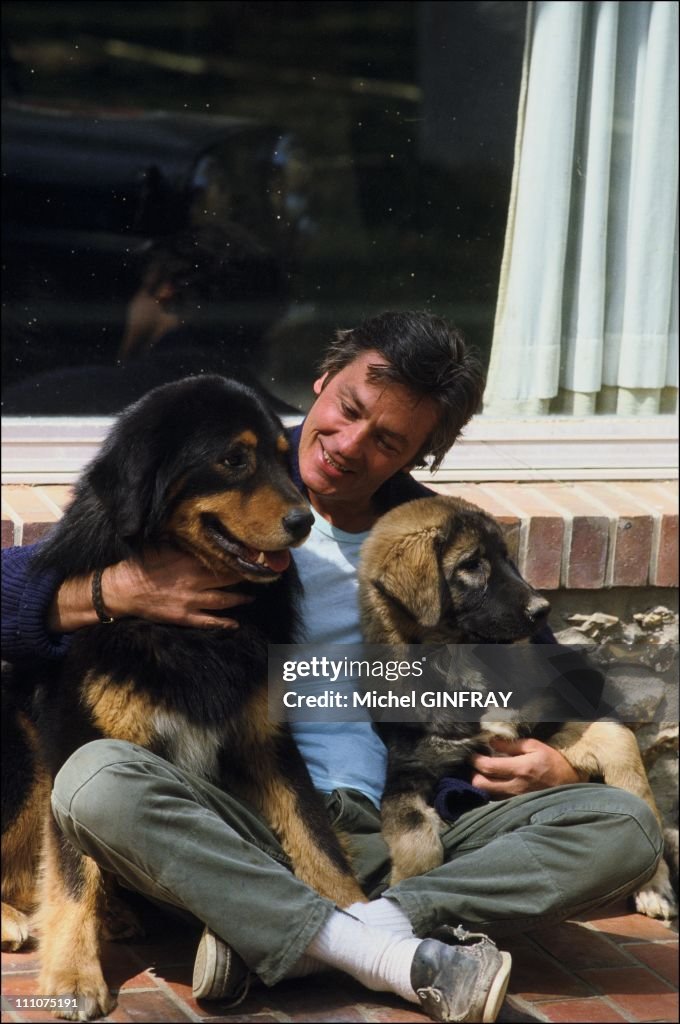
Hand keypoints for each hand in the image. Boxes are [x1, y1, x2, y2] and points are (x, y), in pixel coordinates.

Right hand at [49, 546, 251, 632]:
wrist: (121, 589)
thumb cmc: (140, 564)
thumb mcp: (162, 545)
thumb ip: (182, 540)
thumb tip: (199, 524)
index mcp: (190, 559)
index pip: (223, 556)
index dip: (241, 555)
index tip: (257, 553)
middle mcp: (195, 579)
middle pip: (229, 577)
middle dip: (247, 575)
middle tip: (263, 573)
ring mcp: (191, 600)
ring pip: (225, 599)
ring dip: (241, 598)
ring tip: (253, 596)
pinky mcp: (184, 616)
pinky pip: (209, 621)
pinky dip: (224, 623)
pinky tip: (235, 624)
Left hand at [469, 737, 584, 797]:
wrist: (571, 783)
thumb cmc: (553, 762)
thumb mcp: (535, 746)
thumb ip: (511, 745)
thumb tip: (491, 742)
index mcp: (520, 769)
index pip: (488, 767)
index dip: (475, 760)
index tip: (471, 754)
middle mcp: (515, 786)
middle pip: (481, 784)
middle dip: (473, 774)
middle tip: (475, 764)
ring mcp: (516, 798)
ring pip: (487, 794)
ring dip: (481, 783)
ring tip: (483, 773)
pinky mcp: (518, 804)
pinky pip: (497, 799)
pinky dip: (491, 791)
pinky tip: (493, 782)